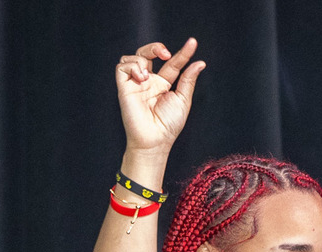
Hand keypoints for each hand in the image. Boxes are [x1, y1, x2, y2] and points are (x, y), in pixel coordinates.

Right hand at [116, 38, 205, 154]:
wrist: (155, 140)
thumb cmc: (169, 125)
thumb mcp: (183, 99)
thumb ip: (188, 80)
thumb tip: (200, 63)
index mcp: (164, 84)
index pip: (173, 63)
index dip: (183, 53)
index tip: (193, 43)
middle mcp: (149, 81)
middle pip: (147, 53)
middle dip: (155, 47)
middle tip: (166, 53)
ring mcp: (136, 83)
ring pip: (133, 57)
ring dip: (142, 58)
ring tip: (149, 75)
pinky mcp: (124, 87)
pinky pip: (122, 67)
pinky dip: (132, 67)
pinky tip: (142, 78)